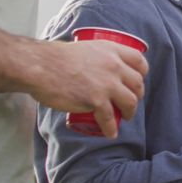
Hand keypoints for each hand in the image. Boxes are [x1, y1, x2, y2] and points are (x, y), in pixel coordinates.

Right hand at [30, 40, 147, 138]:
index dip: (141, 72)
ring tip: (125, 117)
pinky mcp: (96, 100)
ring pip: (130, 101)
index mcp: (111, 50)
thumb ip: (96, 58)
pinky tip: (110, 133)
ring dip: (130, 112)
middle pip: (137, 83)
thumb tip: (96, 69)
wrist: (40, 66)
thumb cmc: (54, 58)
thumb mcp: (85, 49)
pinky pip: (110, 118)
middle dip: (138, 94)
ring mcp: (107, 84)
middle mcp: (114, 65)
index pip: (139, 60)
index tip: (138, 79)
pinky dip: (111, 128)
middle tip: (130, 101)